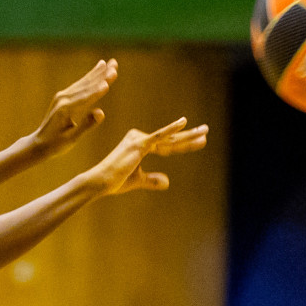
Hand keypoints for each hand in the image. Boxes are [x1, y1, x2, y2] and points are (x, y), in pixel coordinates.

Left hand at [29, 59, 116, 157]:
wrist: (38, 143)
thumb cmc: (56, 144)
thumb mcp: (72, 139)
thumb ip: (86, 125)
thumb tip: (101, 112)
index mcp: (65, 110)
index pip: (86, 97)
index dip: (99, 88)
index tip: (110, 77)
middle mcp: (63, 99)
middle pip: (86, 85)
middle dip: (102, 75)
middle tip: (115, 64)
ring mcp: (62, 96)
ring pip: (83, 82)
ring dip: (98, 72)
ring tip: (110, 63)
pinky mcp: (62, 96)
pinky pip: (79, 84)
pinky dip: (90, 76)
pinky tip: (98, 69)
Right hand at [84, 117, 209, 196]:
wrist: (100, 182)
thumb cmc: (114, 181)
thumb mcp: (138, 180)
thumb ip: (152, 180)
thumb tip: (168, 182)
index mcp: (139, 145)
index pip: (166, 146)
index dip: (183, 145)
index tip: (200, 142)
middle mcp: (139, 139)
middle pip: (170, 140)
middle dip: (189, 137)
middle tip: (205, 132)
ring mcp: (139, 140)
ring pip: (169, 139)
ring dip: (188, 136)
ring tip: (204, 131)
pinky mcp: (139, 144)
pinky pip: (159, 136)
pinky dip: (171, 129)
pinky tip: (184, 122)